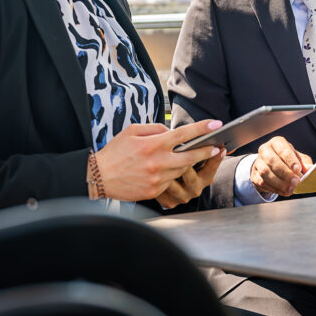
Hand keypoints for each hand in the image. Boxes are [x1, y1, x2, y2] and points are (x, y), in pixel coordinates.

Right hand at [94, 120, 223, 201]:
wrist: (99, 177)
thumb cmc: (115, 152)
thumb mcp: (132, 131)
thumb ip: (154, 129)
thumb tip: (171, 132)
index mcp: (153, 144)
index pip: (183, 134)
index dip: (202, 128)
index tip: (216, 124)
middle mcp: (157, 162)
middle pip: (191, 157)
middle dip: (206, 152)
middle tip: (216, 148)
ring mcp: (157, 179)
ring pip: (181, 171)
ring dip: (188, 165)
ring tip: (194, 158)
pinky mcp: (154, 191)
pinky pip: (170, 182)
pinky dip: (172, 176)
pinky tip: (169, 171)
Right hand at [251, 136, 313, 196]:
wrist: (270, 166)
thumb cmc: (286, 160)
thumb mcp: (297, 158)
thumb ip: (305, 163)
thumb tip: (310, 169)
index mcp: (277, 143)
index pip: (282, 149)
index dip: (290, 159)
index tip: (297, 169)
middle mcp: (265, 150)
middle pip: (272, 161)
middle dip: (285, 173)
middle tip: (296, 182)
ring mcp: (258, 163)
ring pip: (265, 173)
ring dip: (279, 183)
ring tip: (290, 189)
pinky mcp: (254, 175)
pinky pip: (262, 182)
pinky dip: (274, 188)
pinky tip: (284, 191)